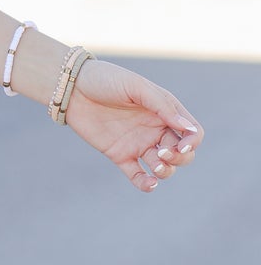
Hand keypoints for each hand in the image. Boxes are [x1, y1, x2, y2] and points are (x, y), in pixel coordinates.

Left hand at [62, 57, 203, 192]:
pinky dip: (146, 183)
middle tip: (163, 153)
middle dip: (180, 158)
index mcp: (165, 111)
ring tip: (158, 166)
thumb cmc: (107, 80)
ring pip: (163, 167)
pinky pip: (137, 175)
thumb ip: (162, 106)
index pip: (191, 132)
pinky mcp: (120, 155)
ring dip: (166, 171)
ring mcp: (138, 143)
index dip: (192, 142)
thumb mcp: (136, 87)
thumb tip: (188, 129)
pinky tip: (149, 184)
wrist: (72, 88)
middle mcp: (155, 129)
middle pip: (182, 153)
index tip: (182, 145)